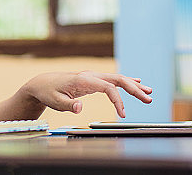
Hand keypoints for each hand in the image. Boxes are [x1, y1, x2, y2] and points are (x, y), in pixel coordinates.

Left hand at [22, 71, 151, 117]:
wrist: (42, 83)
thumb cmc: (48, 92)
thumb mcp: (55, 102)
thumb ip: (68, 105)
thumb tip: (81, 107)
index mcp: (84, 80)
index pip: (108, 88)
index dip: (118, 101)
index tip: (123, 115)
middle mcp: (91, 76)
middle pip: (118, 79)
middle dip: (135, 89)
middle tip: (149, 98)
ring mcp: (93, 76)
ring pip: (118, 78)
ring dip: (134, 85)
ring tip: (149, 92)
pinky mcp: (93, 80)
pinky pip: (113, 80)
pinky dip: (126, 82)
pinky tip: (136, 83)